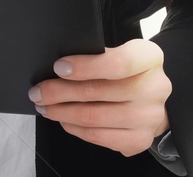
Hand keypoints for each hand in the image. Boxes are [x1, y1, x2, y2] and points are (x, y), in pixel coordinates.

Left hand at [29, 38, 171, 156]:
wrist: (152, 98)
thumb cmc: (126, 71)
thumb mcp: (117, 52)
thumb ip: (94, 56)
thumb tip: (57, 68)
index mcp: (149, 58)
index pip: (118, 63)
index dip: (85, 67)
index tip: (58, 67)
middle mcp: (155, 88)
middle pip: (97, 92)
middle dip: (58, 92)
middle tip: (37, 92)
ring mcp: (149, 117)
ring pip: (94, 117)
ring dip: (61, 112)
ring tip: (44, 106)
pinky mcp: (140, 139)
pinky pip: (99, 137)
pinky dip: (75, 128)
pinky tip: (64, 120)